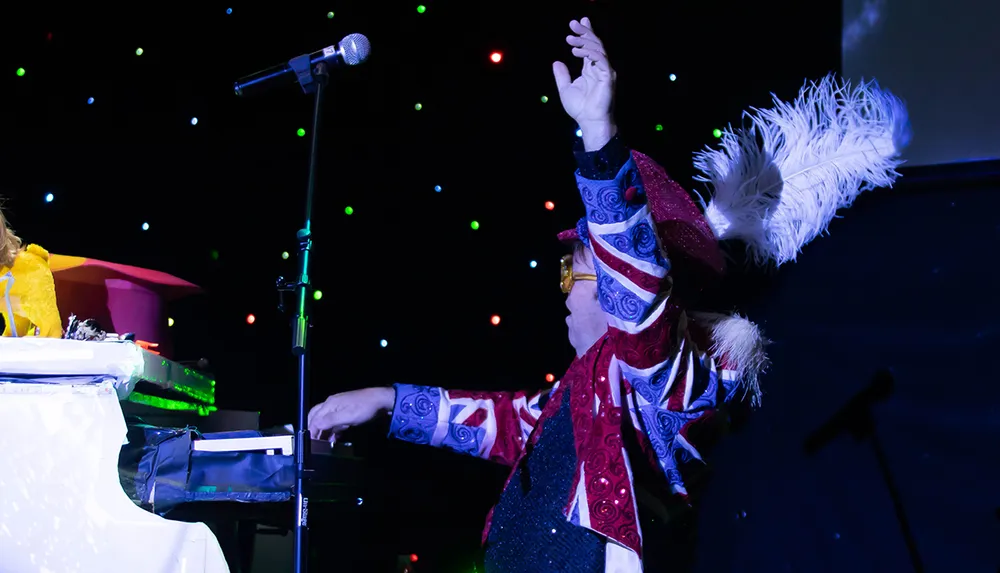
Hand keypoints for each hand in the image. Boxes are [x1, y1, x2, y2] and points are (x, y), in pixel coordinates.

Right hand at [307, 387, 394, 442]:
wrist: (381, 401)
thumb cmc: (365, 408)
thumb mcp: (347, 416)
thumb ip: (330, 421)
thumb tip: (316, 425)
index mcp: (330, 404)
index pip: (314, 418)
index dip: (311, 431)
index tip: (311, 443)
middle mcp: (332, 404)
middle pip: (317, 417)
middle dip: (314, 429)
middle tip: (315, 442)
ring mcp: (339, 407)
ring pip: (326, 420)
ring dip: (324, 431)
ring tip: (325, 443)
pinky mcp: (346, 411)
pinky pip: (335, 421)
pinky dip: (333, 429)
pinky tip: (335, 437)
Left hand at [552, 17, 616, 149]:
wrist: (589, 122)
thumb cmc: (580, 108)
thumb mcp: (565, 89)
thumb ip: (562, 75)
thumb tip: (556, 62)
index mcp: (591, 69)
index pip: (589, 47)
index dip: (585, 33)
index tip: (577, 23)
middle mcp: (600, 67)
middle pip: (594, 43)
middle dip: (584, 32)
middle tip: (573, 24)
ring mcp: (605, 71)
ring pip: (598, 48)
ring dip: (584, 41)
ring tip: (570, 39)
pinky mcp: (608, 76)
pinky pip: (601, 59)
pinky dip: (589, 53)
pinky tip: (576, 51)